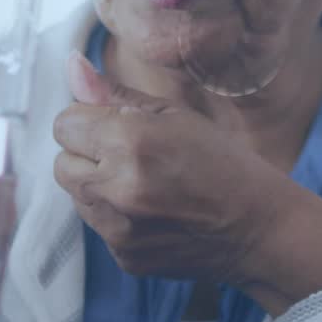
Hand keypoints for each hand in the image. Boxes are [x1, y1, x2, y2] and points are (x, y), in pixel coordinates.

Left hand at [52, 53, 286, 284]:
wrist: (258, 228)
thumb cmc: (223, 163)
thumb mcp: (175, 115)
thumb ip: (115, 94)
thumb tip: (72, 65)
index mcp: (129, 142)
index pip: (65, 124)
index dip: (90, 119)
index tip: (120, 124)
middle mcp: (115, 189)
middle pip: (62, 162)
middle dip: (88, 153)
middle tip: (133, 153)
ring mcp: (117, 229)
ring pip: (76, 196)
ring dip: (98, 184)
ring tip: (145, 182)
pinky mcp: (122, 257)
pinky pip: (97, 226)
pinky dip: (116, 215)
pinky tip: (154, 211)